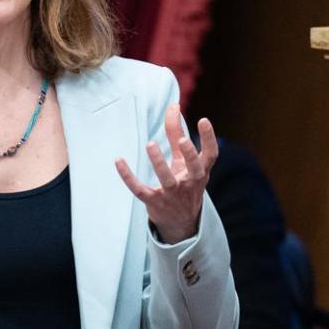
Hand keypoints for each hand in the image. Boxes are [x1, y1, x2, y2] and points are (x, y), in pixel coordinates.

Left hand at [114, 104, 218, 243]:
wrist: (180, 223)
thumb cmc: (183, 182)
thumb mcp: (183, 161)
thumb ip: (177, 133)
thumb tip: (173, 105)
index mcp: (200, 172)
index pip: (210, 155)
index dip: (209, 138)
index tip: (203, 120)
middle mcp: (189, 183)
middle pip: (193, 169)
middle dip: (189, 154)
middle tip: (181, 139)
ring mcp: (172, 194)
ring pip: (167, 180)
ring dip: (159, 163)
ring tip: (150, 144)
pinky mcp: (154, 202)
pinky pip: (140, 190)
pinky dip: (128, 177)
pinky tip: (118, 161)